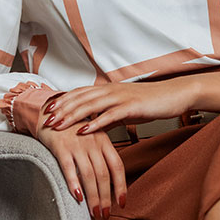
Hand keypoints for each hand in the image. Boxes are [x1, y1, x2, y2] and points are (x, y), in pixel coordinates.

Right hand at [36, 112, 125, 219]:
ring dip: (93, 196)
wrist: (52, 112)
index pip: (117, 165)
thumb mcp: (93, 137)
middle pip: (104, 174)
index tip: (122, 202)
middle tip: (105, 215)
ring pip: (89, 175)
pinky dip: (74, 183)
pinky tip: (77, 196)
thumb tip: (110, 180)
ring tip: (93, 212)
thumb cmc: (74, 128)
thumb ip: (102, 154)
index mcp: (104, 140)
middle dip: (105, 198)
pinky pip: (69, 167)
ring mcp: (78, 145)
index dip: (121, 185)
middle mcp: (93, 143)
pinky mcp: (61, 147)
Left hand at [43, 78, 194, 133]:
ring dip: (71, 115)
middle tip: (45, 118)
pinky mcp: (132, 106)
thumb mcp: (125, 108)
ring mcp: (121, 97)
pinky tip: (83, 130)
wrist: (175, 95)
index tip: (47, 109)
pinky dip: (94, 123)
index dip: (63, 100)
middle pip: (80, 97)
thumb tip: (92, 124)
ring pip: (91, 105)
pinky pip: (109, 115)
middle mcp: (112, 90)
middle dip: (61, 108)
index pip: (80, 92)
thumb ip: (107, 114)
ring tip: (57, 125)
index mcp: (109, 89)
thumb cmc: (151, 102)